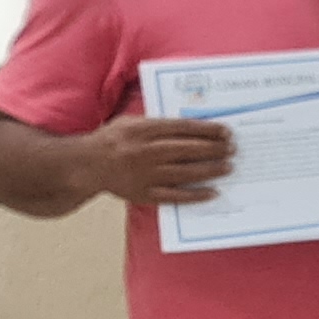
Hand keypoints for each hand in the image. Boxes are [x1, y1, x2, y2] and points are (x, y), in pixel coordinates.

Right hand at [84, 115, 237, 205]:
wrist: (86, 165)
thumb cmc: (112, 140)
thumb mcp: (131, 122)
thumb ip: (158, 123)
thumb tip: (193, 125)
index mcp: (142, 130)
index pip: (183, 128)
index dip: (207, 129)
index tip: (225, 131)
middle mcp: (145, 151)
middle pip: (188, 150)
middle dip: (214, 149)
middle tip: (232, 149)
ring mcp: (145, 174)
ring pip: (185, 172)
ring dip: (211, 170)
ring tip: (228, 166)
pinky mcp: (144, 193)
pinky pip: (175, 196)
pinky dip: (195, 195)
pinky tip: (213, 192)